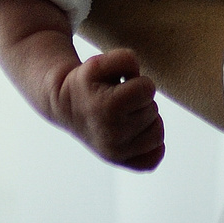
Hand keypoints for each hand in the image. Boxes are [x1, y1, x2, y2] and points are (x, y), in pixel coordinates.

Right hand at [53, 47, 165, 170]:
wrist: (65, 107)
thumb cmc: (87, 82)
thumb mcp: (100, 62)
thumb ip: (126, 60)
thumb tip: (146, 88)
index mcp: (108, 107)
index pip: (148, 89)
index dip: (138, 81)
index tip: (121, 85)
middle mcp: (113, 135)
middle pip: (153, 110)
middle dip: (140, 101)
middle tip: (119, 100)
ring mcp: (116, 153)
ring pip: (158, 133)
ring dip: (147, 120)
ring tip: (127, 115)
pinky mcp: (120, 162)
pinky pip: (153, 159)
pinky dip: (152, 147)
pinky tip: (138, 133)